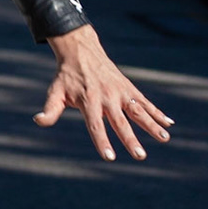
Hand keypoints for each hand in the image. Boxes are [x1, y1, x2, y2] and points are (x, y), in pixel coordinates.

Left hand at [34, 24, 172, 160]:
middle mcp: (107, 97)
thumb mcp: (55, 91)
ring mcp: (121, 92)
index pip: (96, 126)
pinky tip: (169, 123)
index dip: (102, 142)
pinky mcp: (129, 88)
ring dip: (152, 125)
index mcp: (89, 101)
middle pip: (121, 122)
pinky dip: (157, 112)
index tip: (109, 157)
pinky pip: (145, 102)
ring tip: (165, 138)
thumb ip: (50, 109)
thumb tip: (38, 121)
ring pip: (139, 111)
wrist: (82, 50)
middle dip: (131, 140)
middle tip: (140, 156)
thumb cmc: (67, 76)